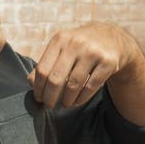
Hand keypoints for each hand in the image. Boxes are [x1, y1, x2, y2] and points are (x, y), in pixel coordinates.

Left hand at [28, 23, 142, 108]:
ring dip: (67, 100)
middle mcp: (75, 44)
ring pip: (73, 85)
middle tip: (49, 106)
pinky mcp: (108, 62)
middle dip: (50, 97)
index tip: (38, 98)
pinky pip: (90, 87)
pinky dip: (81, 99)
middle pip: (55, 79)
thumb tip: (31, 82)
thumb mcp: (62, 47)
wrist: (113, 38)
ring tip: (65, 104)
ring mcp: (92, 52)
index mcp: (59, 40)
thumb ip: (46, 63)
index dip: (38, 88)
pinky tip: (77, 101)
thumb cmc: (80, 47)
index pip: (42, 70)